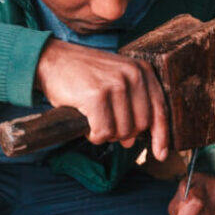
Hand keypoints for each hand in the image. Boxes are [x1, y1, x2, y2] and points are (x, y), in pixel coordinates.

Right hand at [35, 39, 168, 160]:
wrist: (53, 60)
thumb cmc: (83, 74)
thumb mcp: (115, 82)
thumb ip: (130, 108)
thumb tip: (133, 141)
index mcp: (142, 71)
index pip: (160, 110)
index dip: (161, 136)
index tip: (160, 154)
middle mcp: (133, 75)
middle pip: (140, 126)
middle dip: (122, 133)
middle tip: (105, 124)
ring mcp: (115, 85)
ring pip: (121, 132)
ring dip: (105, 134)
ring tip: (93, 119)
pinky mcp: (97, 96)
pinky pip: (103, 132)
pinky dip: (93, 135)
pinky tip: (86, 123)